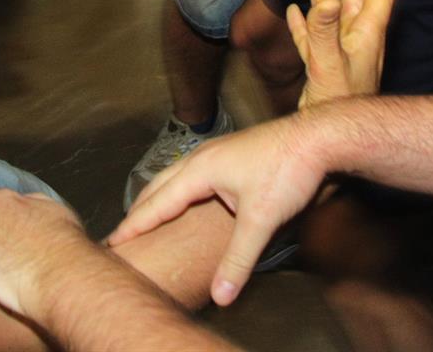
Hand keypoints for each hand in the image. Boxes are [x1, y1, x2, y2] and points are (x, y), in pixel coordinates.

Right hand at [109, 114, 325, 306]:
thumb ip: (239, 259)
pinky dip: (179, 187)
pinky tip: (189, 196)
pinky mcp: (232, 152)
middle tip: (123, 231)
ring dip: (159, 195)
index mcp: (200, 169)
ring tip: (148, 214)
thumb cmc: (288, 170)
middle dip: (140, 209)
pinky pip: (193, 171)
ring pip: (176, 175)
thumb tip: (221, 295)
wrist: (318, 138)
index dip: (135, 224)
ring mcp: (218, 151)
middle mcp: (202, 156)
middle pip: (160, 185)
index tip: (114, 241)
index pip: (158, 203)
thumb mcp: (261, 220)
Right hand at [288, 0, 406, 106]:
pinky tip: (295, 12)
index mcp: (366, 36)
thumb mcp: (330, 64)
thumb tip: (327, 0)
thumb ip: (324, 31)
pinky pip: (313, 38)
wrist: (328, 138)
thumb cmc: (339, 104)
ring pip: (333, 15)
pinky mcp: (323, 68)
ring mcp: (340, 54)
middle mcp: (356, 41)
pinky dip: (304, 23)